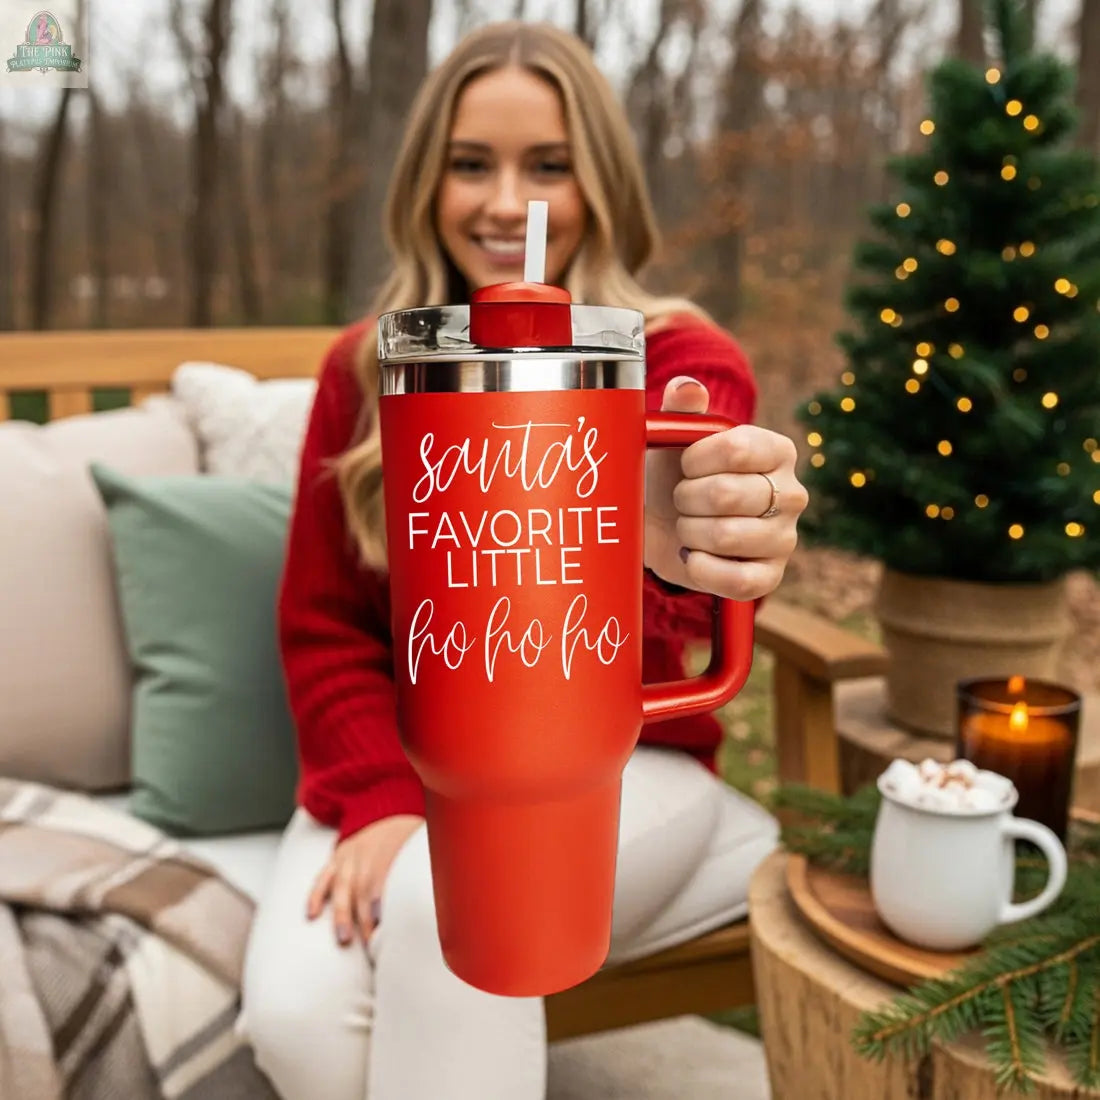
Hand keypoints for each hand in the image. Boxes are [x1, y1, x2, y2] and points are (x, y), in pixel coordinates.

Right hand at [306, 814, 423, 946]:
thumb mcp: (422, 841)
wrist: (385, 807)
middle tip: (373, 945)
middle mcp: (366, 849)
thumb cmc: (409, 835)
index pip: (382, 872)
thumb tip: (443, 895)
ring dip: (342, 913)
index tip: (382, 921)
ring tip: (344, 938)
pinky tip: (312, 914)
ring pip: (341, 885)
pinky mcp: (336, 857)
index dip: (379, 896)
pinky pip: (322, 877)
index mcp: (391, 843)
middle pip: (362, 885)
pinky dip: (316, 895)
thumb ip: (424, 864)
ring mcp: (349, 854)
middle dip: (366, 917)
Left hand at [644, 375, 807, 599]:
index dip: (695, 460)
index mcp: (776, 450)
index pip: (736, 449)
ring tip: (687, 526)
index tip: (684, 465)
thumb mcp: (674, 437)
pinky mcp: (771, 577)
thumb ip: (681, 408)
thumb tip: (686, 388)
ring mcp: (785, 538)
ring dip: (689, 532)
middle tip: (681, 500)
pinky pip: (736, 580)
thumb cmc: (675, 474)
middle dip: (685, 499)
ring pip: (725, 537)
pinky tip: (691, 557)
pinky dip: (701, 569)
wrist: (667, 527)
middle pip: (726, 495)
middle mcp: (792, 493)